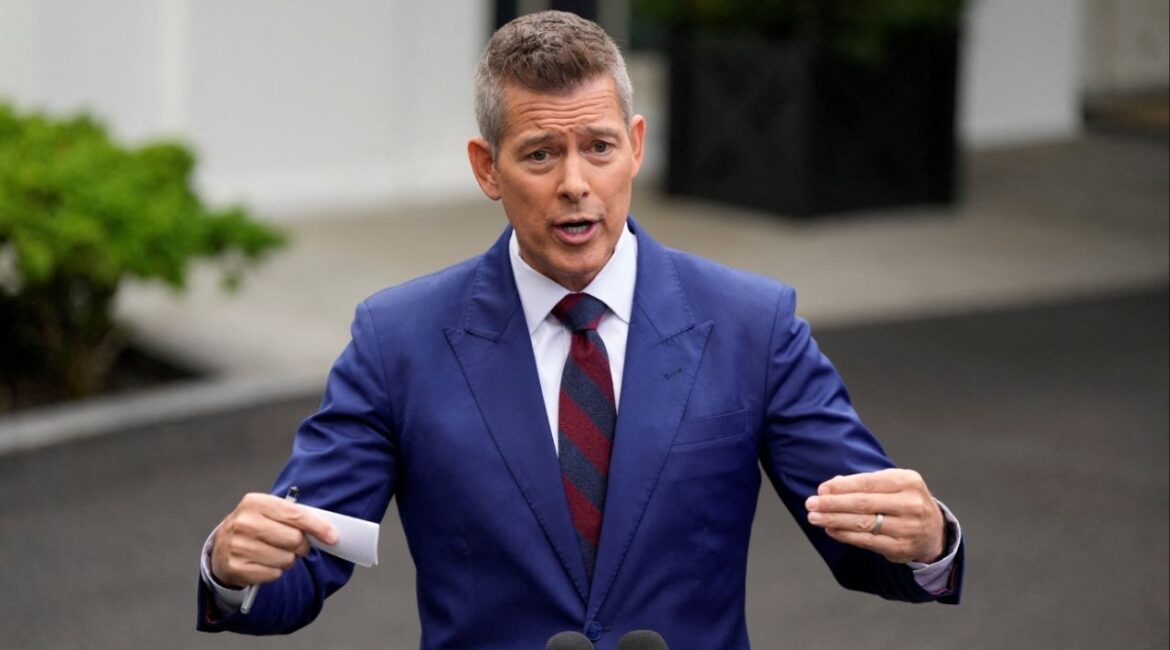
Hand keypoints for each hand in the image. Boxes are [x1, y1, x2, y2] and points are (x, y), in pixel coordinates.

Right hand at [211, 493, 338, 587]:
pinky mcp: (236, 567)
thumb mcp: (270, 513)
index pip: (296, 515)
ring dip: (288, 560)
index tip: (332, 537)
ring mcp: (237, 546)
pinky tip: (265, 563)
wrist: (222, 546)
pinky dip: (275, 571)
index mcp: (255, 503)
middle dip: (301, 545)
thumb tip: (327, 532)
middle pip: (294, 539)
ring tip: (276, 553)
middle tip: (295, 545)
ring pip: (286, 559)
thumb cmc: (254, 527)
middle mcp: (244, 523)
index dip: (318, 527)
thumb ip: (296, 517)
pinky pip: (273, 574)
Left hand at [805, 468, 944, 563]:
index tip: (821, 489)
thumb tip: (830, 486)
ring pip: (863, 524)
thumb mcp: (892, 484)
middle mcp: (910, 504)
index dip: (842, 487)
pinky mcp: (900, 548)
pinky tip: (830, 529)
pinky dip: (845, 535)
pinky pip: (866, 541)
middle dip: (832, 504)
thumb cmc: (904, 501)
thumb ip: (864, 483)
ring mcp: (907, 528)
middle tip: (810, 503)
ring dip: (834, 520)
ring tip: (814, 517)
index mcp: (907, 481)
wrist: (934, 530)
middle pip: (863, 504)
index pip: (868, 483)